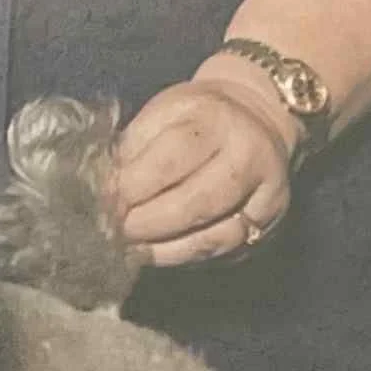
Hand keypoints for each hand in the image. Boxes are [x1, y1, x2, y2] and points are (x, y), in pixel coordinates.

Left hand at [105, 54, 304, 265]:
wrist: (257, 117)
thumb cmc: (196, 119)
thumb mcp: (162, 114)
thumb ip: (132, 149)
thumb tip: (104, 190)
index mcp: (219, 121)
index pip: (172, 160)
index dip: (133, 186)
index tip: (105, 202)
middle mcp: (250, 159)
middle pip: (195, 204)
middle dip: (146, 223)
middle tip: (114, 230)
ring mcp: (265, 198)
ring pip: (211, 237)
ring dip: (163, 248)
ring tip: (131, 246)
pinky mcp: (266, 229)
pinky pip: (221, 253)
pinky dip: (182, 257)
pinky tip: (155, 252)